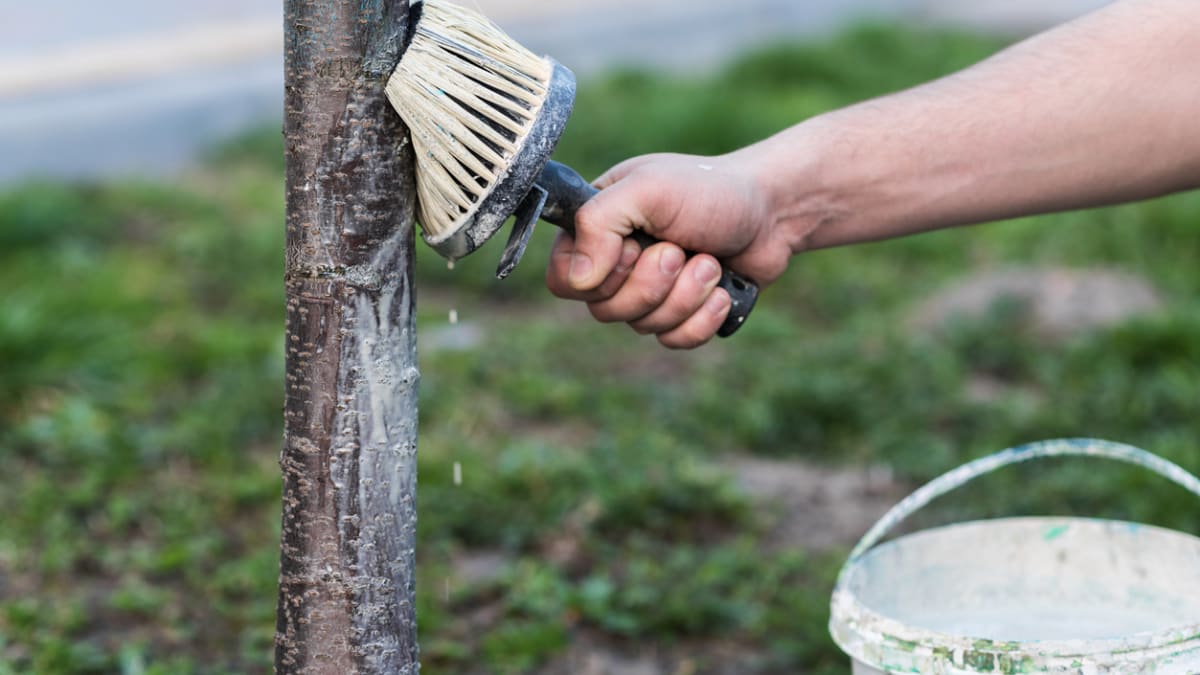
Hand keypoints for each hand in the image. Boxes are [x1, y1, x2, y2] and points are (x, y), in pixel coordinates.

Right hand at [544, 152, 790, 348]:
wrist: (773, 211)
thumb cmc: (709, 190)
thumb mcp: (648, 189)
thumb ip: (599, 223)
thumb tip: (579, 281)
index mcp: (598, 229)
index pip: (564, 280)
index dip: (597, 277)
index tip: (633, 248)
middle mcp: (617, 263)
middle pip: (604, 311)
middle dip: (652, 284)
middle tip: (680, 249)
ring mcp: (649, 292)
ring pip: (642, 327)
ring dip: (685, 295)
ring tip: (709, 261)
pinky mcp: (682, 313)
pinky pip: (674, 340)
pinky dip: (702, 318)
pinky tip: (720, 292)